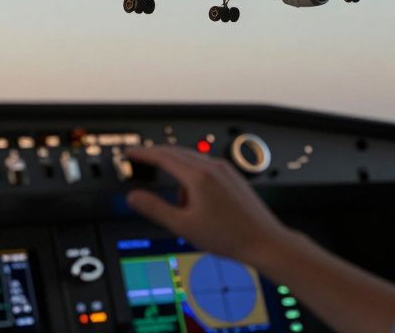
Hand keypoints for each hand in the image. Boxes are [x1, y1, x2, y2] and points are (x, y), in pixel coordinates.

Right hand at [124, 144, 294, 267]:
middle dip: (156, 156)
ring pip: (191, 159)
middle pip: (176, 152)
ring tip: (181, 207)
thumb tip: (134, 197)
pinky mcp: (233, 176)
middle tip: (141, 162)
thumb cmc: (230, 236)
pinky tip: (197, 201)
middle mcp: (213, 167)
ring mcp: (225, 170)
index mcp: (199, 176)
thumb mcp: (184, 227)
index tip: (129, 152)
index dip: (143, 153)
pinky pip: (204, 167)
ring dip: (176, 171)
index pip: (163, 156)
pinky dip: (192, 176)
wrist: (265, 242)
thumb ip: (155, 209)